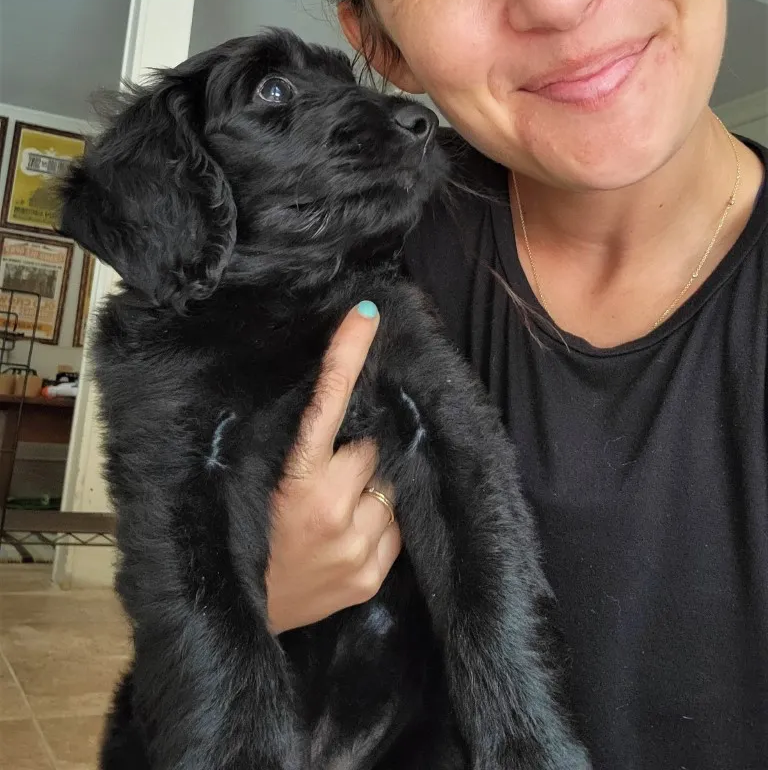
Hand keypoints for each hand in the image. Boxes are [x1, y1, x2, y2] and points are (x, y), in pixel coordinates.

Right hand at [266, 301, 401, 633]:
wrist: (236, 617)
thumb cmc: (241, 538)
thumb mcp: (253, 484)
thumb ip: (294, 448)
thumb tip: (335, 404)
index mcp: (293, 479)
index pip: (327, 402)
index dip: (347, 355)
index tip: (366, 315)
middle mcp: (329, 509)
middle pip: (370, 447)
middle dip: (356, 452)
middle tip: (328, 472)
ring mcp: (355, 546)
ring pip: (388, 487)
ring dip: (369, 489)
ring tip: (335, 510)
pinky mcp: (370, 576)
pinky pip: (396, 528)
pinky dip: (378, 522)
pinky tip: (347, 533)